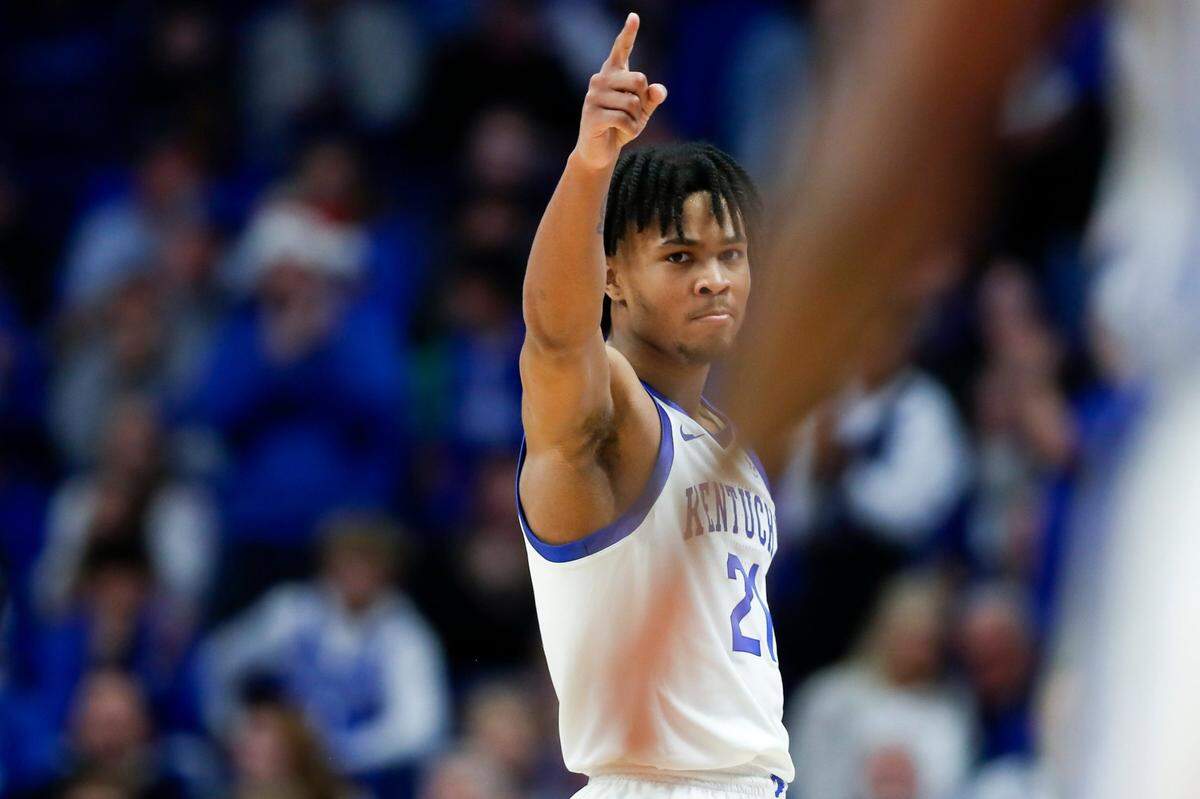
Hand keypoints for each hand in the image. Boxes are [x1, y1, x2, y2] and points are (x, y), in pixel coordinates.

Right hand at [574, 12, 667, 169]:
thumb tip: (659, 89)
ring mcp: (593, 96)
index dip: (628, 34)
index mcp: (612, 74)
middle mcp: (600, 80)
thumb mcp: (642, 112)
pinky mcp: (592, 115)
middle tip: (632, 115)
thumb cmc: (620, 127)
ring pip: (633, 102)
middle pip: (639, 79)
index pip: (621, 50)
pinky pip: (625, 119)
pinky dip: (632, 130)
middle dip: (643, 101)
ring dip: (637, 119)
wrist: (599, 152)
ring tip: (625, 125)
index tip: (634, 17)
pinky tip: (623, 133)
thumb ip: (652, 98)